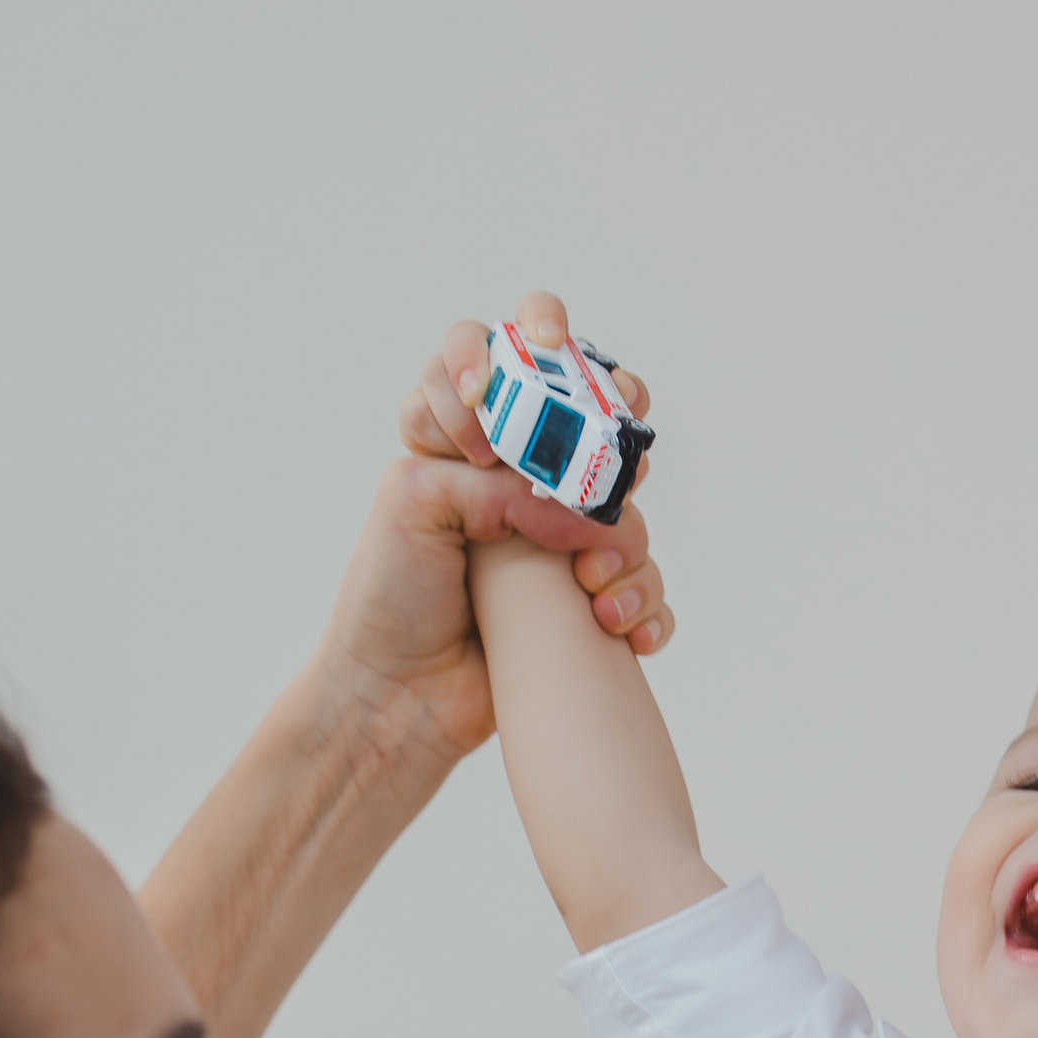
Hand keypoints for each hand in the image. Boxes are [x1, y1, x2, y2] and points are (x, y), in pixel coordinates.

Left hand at [403, 290, 670, 662]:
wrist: (399, 696)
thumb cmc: (391, 594)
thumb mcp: (414, 501)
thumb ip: (491, 476)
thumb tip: (570, 504)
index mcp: (469, 436)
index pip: (503, 354)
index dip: (520, 342)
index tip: (507, 383)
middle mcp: (523, 475)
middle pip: (595, 408)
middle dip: (614, 409)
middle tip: (614, 427)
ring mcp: (562, 534)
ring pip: (628, 503)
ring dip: (623, 536)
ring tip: (588, 580)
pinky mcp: (589, 596)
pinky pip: (646, 585)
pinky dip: (643, 604)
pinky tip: (613, 628)